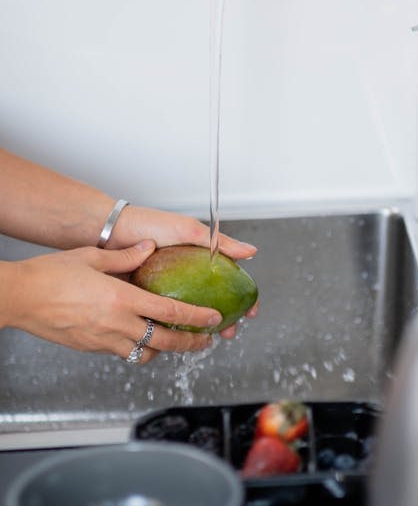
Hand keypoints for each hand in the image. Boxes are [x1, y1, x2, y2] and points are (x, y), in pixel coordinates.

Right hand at [4, 240, 225, 362]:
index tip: (214, 320)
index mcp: (121, 299)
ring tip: (175, 342)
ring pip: (144, 354)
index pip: (169, 312)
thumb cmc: (50, 275)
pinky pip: (122, 352)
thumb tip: (149, 248)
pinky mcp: (91, 347)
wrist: (19, 297)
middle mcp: (116, 323)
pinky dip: (137, 349)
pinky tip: (140, 338)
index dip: (196, 318)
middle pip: (164, 342)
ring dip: (163, 350)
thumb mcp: (93, 257)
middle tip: (206, 342)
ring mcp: (103, 339)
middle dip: (190, 343)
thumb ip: (126, 256)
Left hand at [109, 206, 259, 337]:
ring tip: (206, 339)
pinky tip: (178, 338)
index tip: (250, 312)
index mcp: (198, 260)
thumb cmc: (149, 225)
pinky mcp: (146, 301)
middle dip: (225, 321)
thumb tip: (251, 253)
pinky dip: (173, 330)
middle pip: (211, 304)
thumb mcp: (187, 230)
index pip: (227, 282)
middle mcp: (185, 277)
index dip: (242, 298)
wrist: (110, 233)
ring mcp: (166, 291)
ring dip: (200, 330)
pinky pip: (163, 319)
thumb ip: (218, 242)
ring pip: (189, 316)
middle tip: (229, 332)